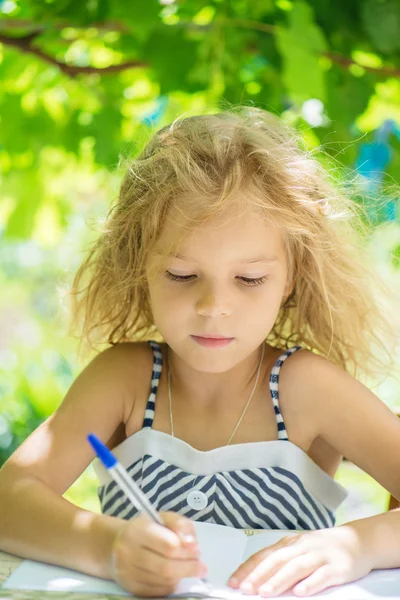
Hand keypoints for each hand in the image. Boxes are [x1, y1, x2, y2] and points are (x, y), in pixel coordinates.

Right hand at [110, 512, 207, 596]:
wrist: (115, 545)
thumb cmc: (146, 528)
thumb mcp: (163, 518)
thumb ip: (180, 525)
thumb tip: (192, 543)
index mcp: (137, 530)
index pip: (169, 545)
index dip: (187, 550)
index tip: (198, 550)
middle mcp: (128, 552)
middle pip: (167, 567)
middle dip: (189, 568)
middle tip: (201, 567)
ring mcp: (127, 572)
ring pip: (163, 580)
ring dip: (181, 576)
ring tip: (189, 569)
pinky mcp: (130, 587)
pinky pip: (158, 591)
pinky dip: (171, 584)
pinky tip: (175, 576)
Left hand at [227, 525, 374, 596]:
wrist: (357, 540)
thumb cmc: (323, 548)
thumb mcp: (299, 549)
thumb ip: (282, 560)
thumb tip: (256, 576)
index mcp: (290, 543)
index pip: (265, 554)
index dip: (249, 568)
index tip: (234, 581)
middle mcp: (302, 546)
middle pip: (278, 560)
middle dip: (259, 575)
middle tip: (245, 589)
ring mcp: (320, 555)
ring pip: (296, 567)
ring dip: (279, 580)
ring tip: (265, 593)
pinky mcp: (337, 566)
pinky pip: (322, 575)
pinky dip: (310, 583)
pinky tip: (299, 592)